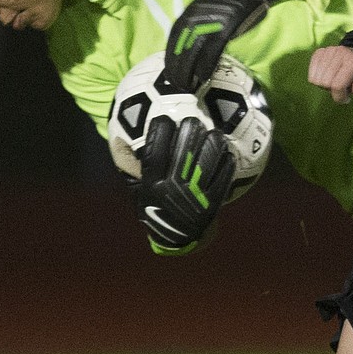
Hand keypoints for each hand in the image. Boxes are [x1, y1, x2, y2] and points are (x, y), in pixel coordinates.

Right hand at [137, 115, 235, 254]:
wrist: (176, 235)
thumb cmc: (156, 204)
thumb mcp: (139, 187)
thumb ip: (133, 165)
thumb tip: (126, 136)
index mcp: (152, 186)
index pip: (153, 154)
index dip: (159, 133)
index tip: (164, 118)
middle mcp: (172, 192)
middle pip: (183, 155)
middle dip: (189, 134)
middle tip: (193, 120)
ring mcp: (194, 198)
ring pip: (206, 165)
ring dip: (211, 145)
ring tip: (213, 133)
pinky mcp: (212, 203)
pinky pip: (223, 179)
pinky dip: (226, 163)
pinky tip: (226, 152)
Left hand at [164, 0, 274, 92]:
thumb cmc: (226, 3)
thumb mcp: (204, 10)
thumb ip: (193, 26)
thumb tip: (185, 47)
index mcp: (188, 15)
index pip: (173, 40)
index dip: (170, 59)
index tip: (169, 73)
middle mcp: (195, 19)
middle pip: (181, 49)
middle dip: (177, 69)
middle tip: (177, 84)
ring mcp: (210, 24)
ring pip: (193, 52)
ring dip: (188, 71)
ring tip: (188, 85)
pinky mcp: (224, 30)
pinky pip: (211, 52)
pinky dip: (206, 66)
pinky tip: (203, 77)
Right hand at [308, 45, 352, 103]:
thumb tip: (352, 87)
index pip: (338, 85)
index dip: (339, 97)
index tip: (346, 99)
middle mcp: (340, 53)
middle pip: (325, 82)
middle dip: (332, 90)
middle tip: (341, 87)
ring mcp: (328, 51)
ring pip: (315, 79)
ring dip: (324, 85)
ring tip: (335, 81)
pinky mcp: (320, 52)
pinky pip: (311, 72)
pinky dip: (317, 78)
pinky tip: (328, 76)